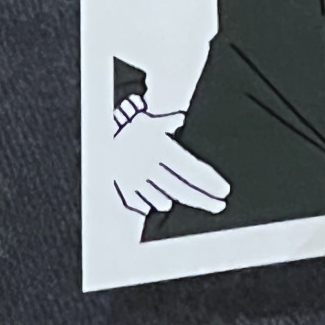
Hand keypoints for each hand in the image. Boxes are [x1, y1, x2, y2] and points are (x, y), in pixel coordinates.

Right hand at [112, 98, 230, 216]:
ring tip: (194, 200)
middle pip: (182, 189)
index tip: (224, 191)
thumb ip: (171, 121)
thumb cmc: (133, 126)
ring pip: (163, 198)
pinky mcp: (123, 186)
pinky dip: (151, 203)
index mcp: (162, 149)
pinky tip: (163, 203)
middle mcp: (150, 165)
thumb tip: (181, 118)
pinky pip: (140, 202)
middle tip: (218, 206)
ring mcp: (136, 178)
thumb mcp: (154, 120)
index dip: (210, 182)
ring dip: (176, 200)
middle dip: (203, 200)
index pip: (192, 170)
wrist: (100, 132)